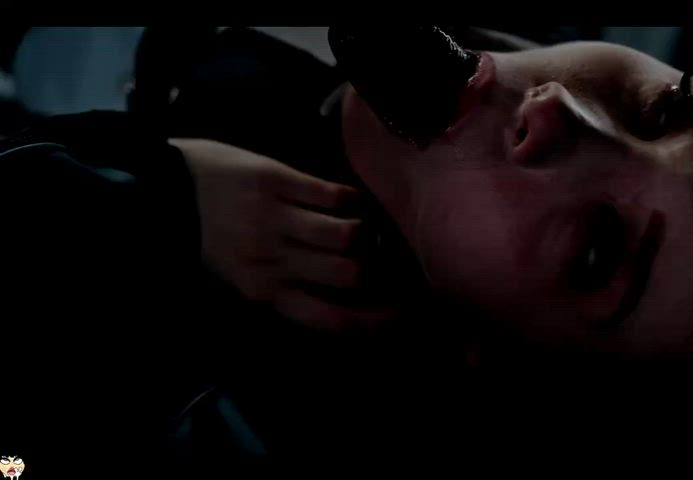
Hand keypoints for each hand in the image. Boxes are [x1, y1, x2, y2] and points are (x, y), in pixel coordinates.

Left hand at [171, 138, 394, 330]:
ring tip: (368, 231)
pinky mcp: (275, 179)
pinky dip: (352, 199)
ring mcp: (275, 217)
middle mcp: (273, 259)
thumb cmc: (198, 242)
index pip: (329, 316)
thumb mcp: (233, 281)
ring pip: (345, 233)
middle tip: (390, 268)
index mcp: (261, 291)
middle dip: (376, 274)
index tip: (397, 316)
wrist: (153, 191)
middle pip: (347, 275)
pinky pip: (329, 193)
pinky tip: (355, 201)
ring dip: (365, 233)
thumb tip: (330, 301)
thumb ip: (278, 292)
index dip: (371, 320)